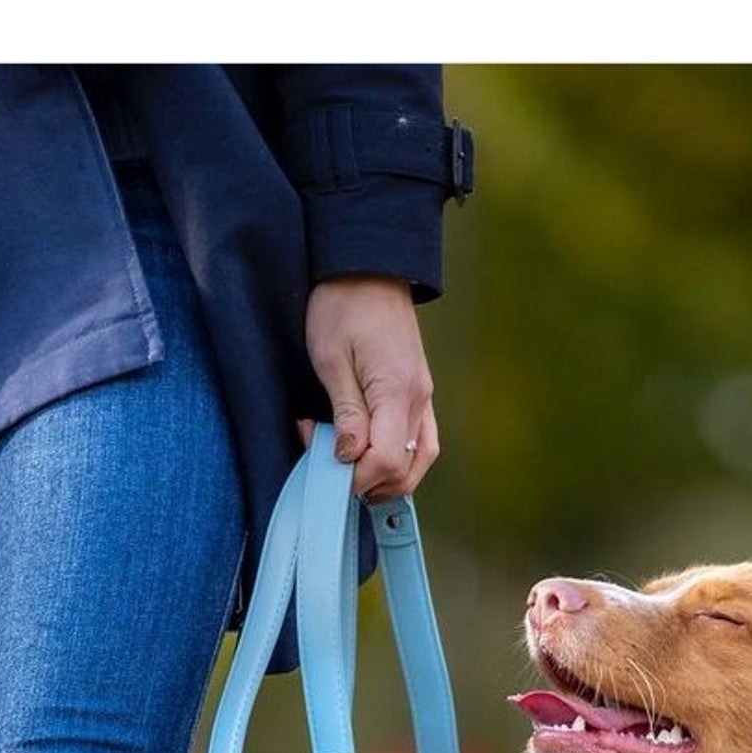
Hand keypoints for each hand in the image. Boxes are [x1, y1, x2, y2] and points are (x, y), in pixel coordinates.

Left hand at [301, 276, 439, 499]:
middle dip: (369, 482)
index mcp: (397, 390)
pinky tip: (373, 458)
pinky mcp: (421, 394)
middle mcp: (419, 399)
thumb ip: (344, 413)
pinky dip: (401, 461)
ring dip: (388, 478)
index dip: (355, 477)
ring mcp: (425, 398)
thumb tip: (347, 456)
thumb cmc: (343, 307)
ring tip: (352, 471)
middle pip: (406, 470)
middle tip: (332, 471)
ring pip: (420, 461)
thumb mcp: (330, 358)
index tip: (325, 470)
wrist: (369, 269)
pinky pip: (422, 443)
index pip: (386, 460)